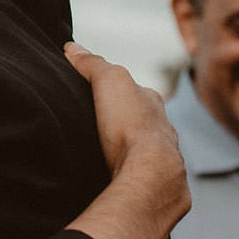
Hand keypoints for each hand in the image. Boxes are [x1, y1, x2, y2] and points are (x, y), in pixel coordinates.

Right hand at [62, 43, 190, 238]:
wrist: (151, 176)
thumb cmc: (131, 126)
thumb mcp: (109, 81)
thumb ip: (93, 63)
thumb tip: (72, 47)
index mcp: (155, 107)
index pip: (139, 93)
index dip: (121, 92)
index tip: (104, 94)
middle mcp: (166, 133)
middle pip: (146, 125)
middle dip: (130, 126)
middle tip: (106, 130)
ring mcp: (165, 164)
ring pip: (149, 155)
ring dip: (134, 156)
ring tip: (111, 160)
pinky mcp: (158, 192)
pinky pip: (144, 181)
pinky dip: (134, 180)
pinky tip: (120, 186)